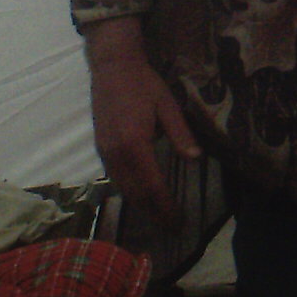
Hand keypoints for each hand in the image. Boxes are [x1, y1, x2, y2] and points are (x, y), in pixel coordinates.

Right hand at [82, 18, 200, 230]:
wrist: (112, 68)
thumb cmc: (144, 84)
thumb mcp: (168, 106)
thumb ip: (180, 134)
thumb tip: (195, 159)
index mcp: (134, 144)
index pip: (152, 184)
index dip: (164, 206)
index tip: (178, 221)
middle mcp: (116, 153)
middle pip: (135, 192)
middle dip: (153, 212)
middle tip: (171, 228)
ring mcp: (105, 152)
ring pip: (123, 187)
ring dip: (140, 205)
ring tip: (158, 218)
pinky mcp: (101, 148)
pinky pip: (115, 177)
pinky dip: (129, 192)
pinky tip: (140, 197)